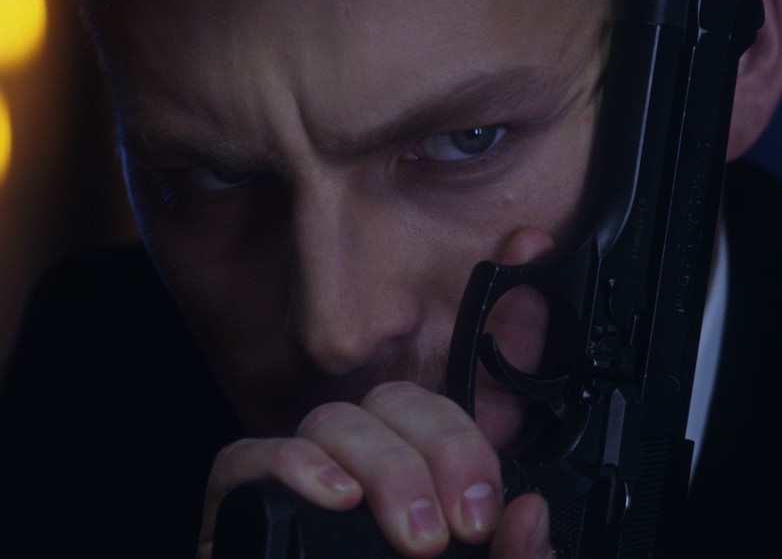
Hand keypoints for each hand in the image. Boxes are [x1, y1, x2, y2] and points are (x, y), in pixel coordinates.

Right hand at [196, 229, 557, 558]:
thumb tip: (537, 515)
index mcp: (435, 499)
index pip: (468, 398)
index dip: (506, 326)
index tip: (533, 255)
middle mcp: (374, 484)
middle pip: (405, 397)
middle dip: (450, 441)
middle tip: (471, 518)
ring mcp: (308, 496)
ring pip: (339, 417)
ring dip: (387, 464)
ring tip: (418, 536)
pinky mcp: (239, 519)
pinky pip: (245, 461)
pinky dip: (291, 469)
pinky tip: (336, 500)